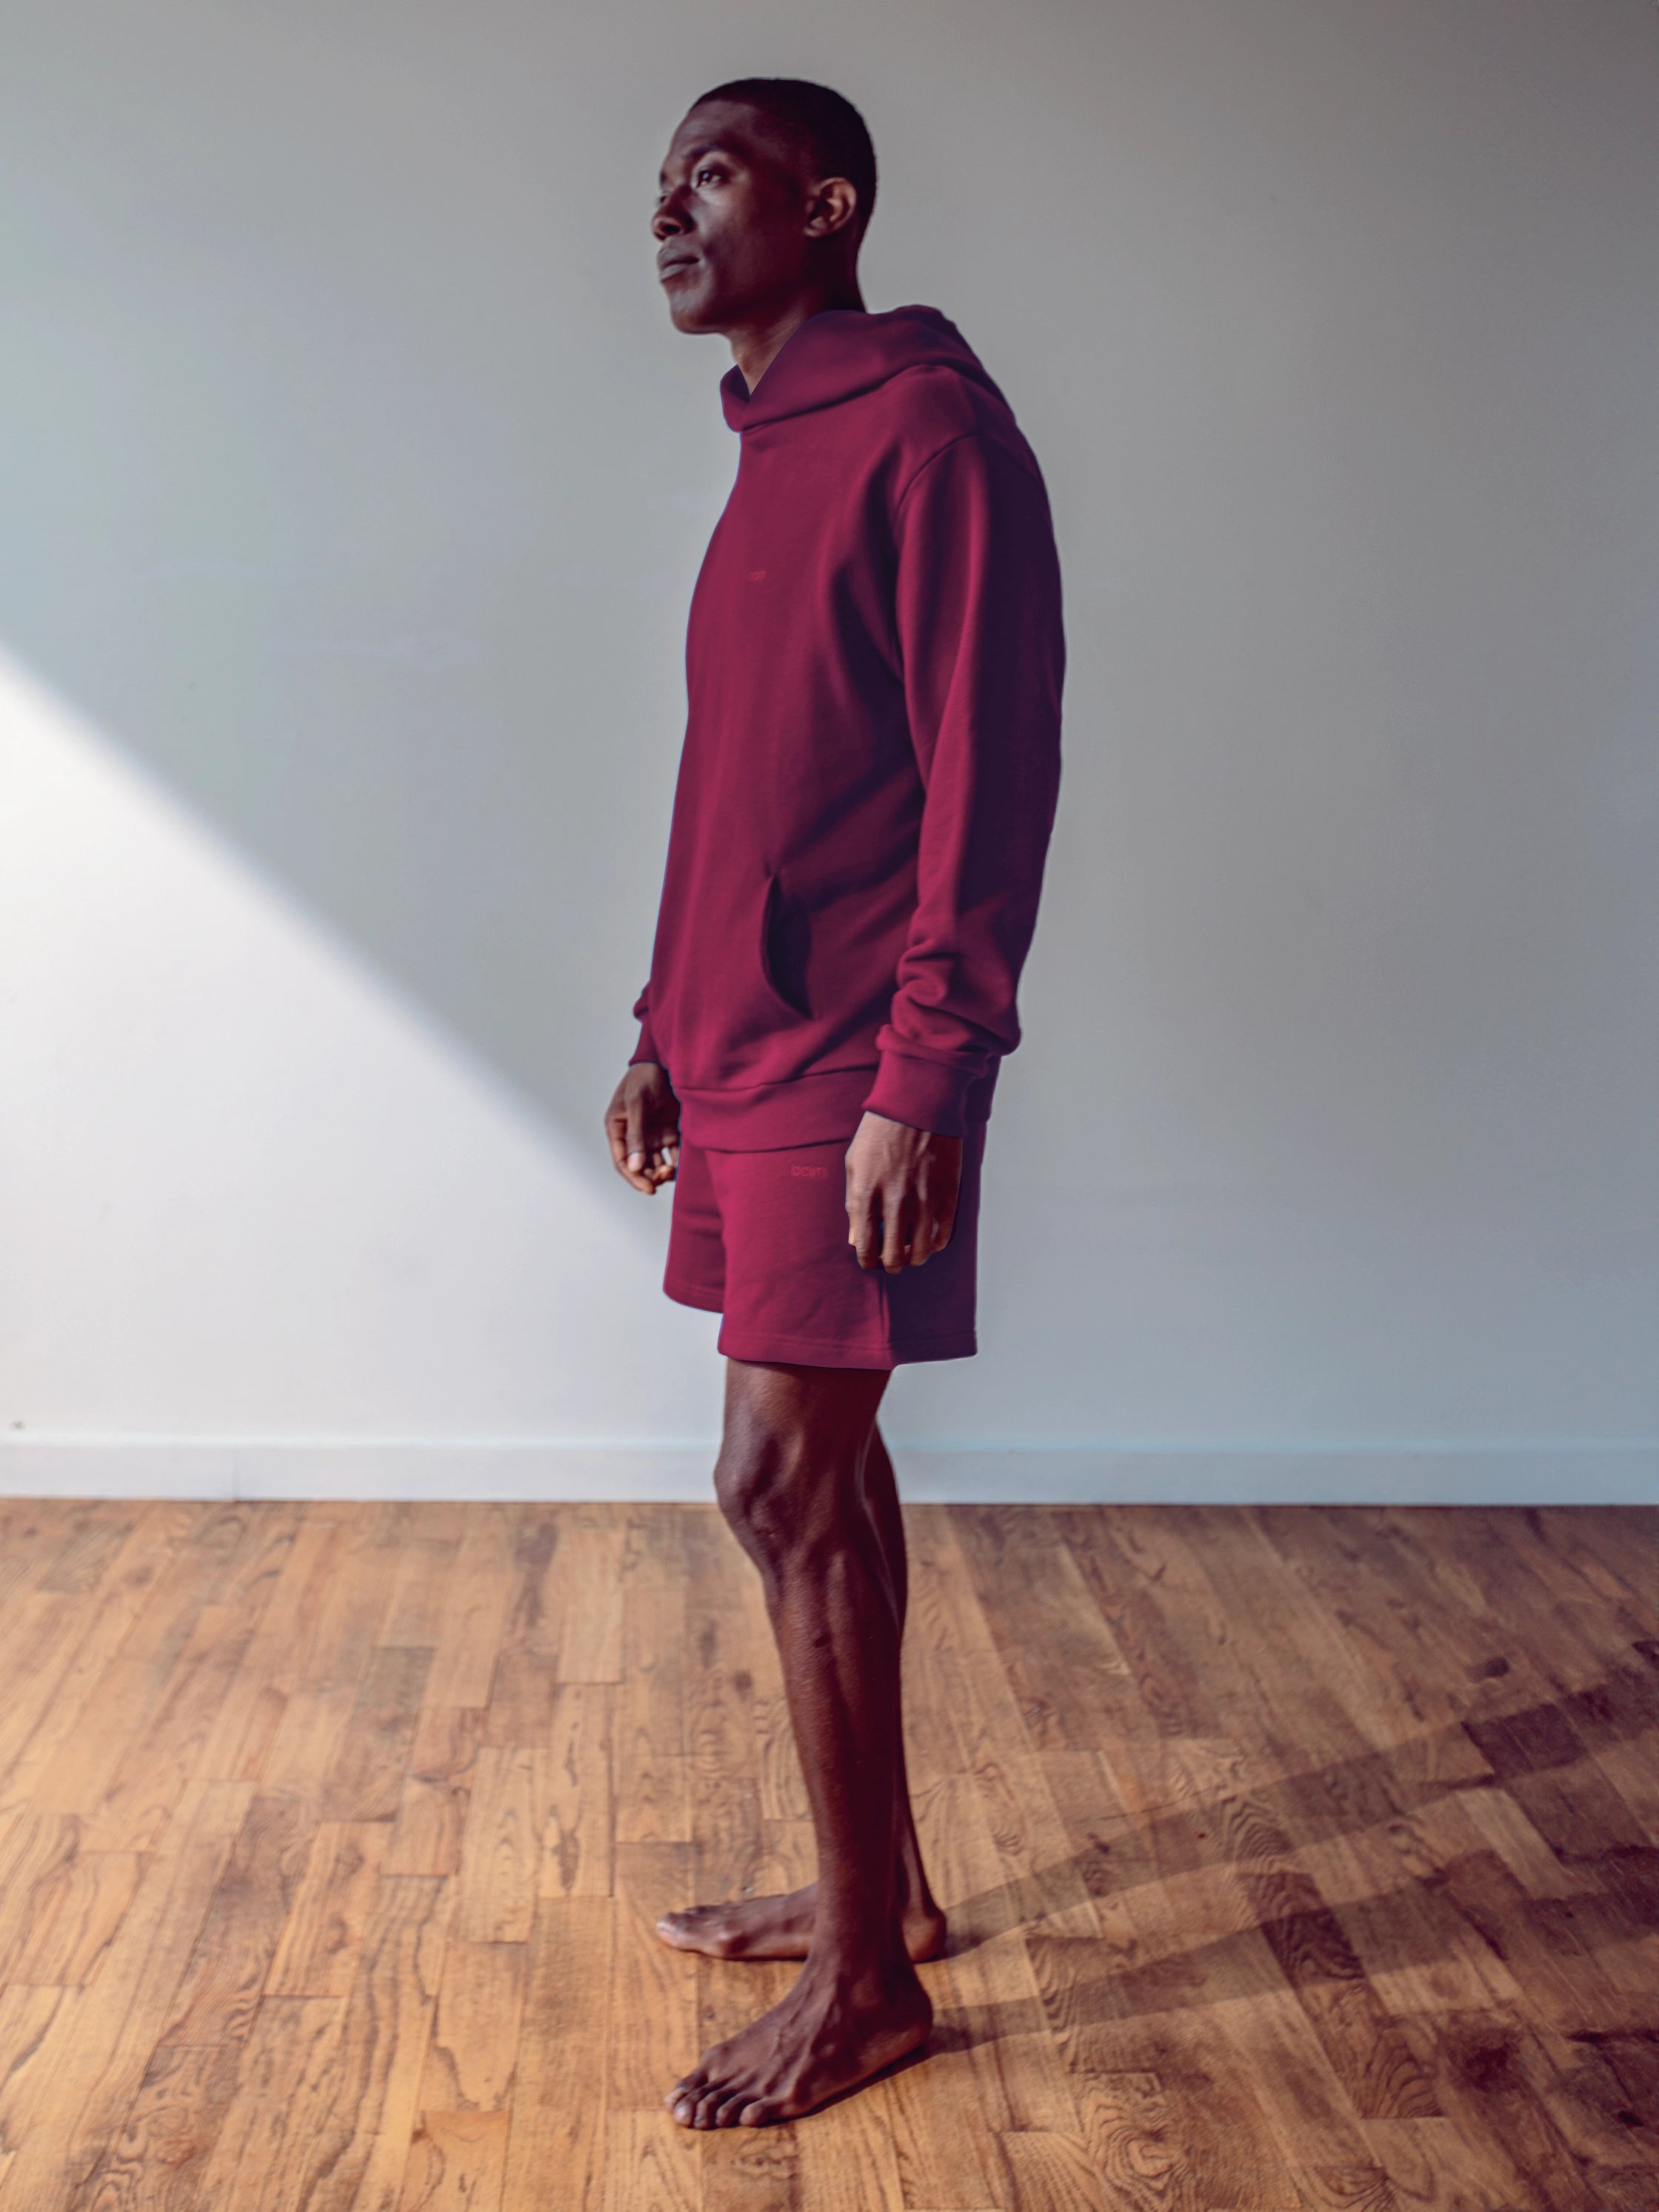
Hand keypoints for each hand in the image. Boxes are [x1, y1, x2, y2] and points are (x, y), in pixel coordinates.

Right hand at [604, 1062, 680, 1194]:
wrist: (667, 1061)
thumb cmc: (645, 1077)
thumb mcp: (637, 1103)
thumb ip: (636, 1135)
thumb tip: (634, 1167)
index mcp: (617, 1128)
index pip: (622, 1161)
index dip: (633, 1177)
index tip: (648, 1188)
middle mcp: (634, 1135)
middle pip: (639, 1166)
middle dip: (650, 1176)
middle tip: (664, 1178)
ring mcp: (651, 1134)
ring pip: (656, 1162)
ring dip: (663, 1171)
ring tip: (673, 1170)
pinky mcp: (669, 1131)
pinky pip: (673, 1153)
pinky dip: (678, 1161)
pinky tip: (684, 1166)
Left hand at [845, 1111, 962, 1272]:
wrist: (918, 1105)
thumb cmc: (881, 1132)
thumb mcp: (854, 1163)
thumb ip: (853, 1204)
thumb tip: (857, 1239)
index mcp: (867, 1195)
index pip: (865, 1248)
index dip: (867, 1262)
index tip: (870, 1261)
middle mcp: (895, 1203)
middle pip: (894, 1256)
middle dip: (890, 1264)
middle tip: (891, 1258)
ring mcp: (924, 1201)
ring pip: (921, 1252)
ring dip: (914, 1257)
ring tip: (910, 1250)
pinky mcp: (947, 1195)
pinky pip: (943, 1235)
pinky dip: (935, 1243)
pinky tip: (929, 1238)